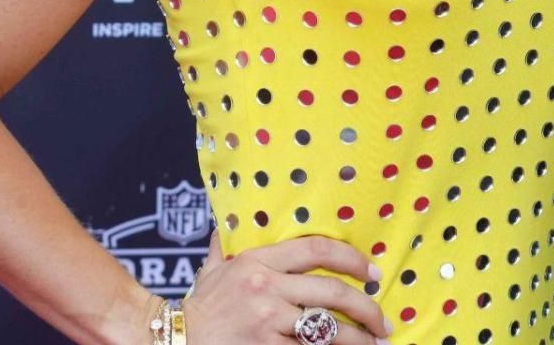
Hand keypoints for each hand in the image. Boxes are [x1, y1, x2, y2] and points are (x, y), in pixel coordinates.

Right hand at [180, 234, 390, 343]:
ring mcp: (266, 320)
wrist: (172, 339)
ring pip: (326, 329)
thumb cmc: (199, 307)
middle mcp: (265, 287)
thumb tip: (227, 221)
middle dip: (366, 307)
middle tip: (382, 321)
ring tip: (374, 343)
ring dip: (357, 339)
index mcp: (258, 261)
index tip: (372, 271)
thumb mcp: (213, 269)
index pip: (316, 250)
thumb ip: (226, 244)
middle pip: (332, 293)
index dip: (352, 258)